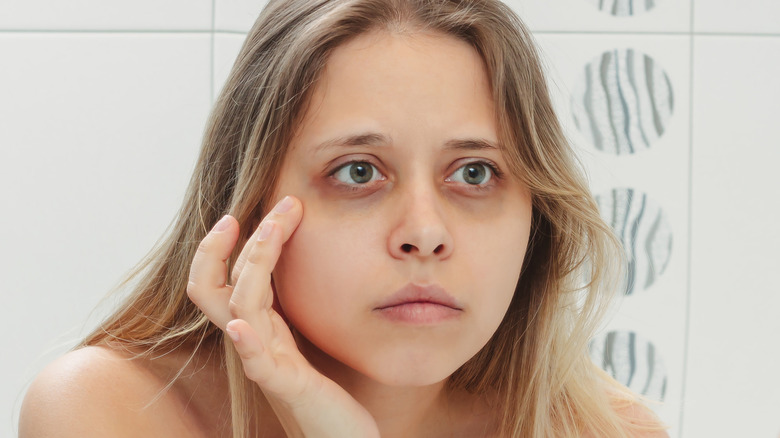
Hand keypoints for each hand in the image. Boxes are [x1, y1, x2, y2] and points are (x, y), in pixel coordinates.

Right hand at [187, 196, 378, 437]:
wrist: (339, 434)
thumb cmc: (322, 388)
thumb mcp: (299, 336)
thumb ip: (284, 306)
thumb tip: (284, 261)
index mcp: (257, 325)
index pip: (222, 277)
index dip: (224, 243)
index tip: (252, 210)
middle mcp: (253, 340)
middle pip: (215, 287)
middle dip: (233, 242)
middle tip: (273, 208)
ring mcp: (266, 362)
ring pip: (240, 309)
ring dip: (253, 265)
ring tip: (269, 233)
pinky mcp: (289, 386)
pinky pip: (258, 363)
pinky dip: (247, 341)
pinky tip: (241, 325)